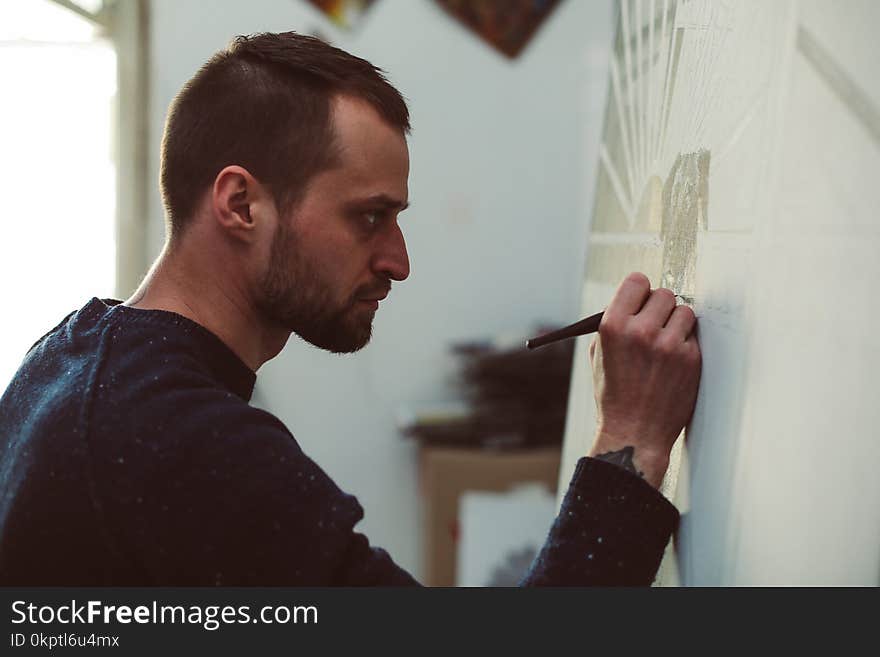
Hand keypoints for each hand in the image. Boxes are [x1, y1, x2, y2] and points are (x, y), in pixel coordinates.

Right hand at [587, 272, 701, 487]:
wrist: (635, 433)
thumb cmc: (614, 396)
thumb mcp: (599, 355)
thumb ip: (614, 324)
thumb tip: (635, 301)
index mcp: (612, 326)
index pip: (637, 281)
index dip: (640, 292)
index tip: (642, 302)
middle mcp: (640, 331)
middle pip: (664, 293)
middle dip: (659, 309)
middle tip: (654, 326)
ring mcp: (669, 345)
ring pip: (684, 312)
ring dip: (677, 324)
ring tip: (664, 345)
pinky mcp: (691, 359)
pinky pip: (694, 336)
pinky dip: (685, 345)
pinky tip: (672, 364)